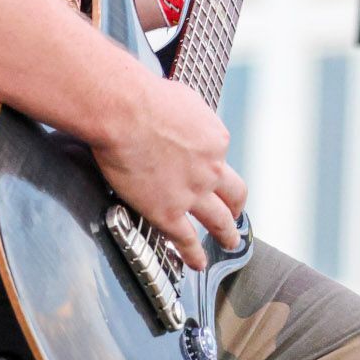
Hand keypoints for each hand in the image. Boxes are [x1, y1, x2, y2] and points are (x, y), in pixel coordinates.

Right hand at [91, 72, 247, 271]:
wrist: (124, 111)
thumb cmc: (143, 96)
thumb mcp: (181, 98)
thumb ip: (188, 117)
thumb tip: (182, 118)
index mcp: (215, 139)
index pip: (218, 156)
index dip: (210, 163)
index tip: (203, 168)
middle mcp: (211, 168)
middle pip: (234, 193)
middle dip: (235, 206)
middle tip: (234, 214)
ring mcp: (193, 194)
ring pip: (219, 221)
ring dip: (226, 234)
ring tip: (228, 242)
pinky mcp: (169, 213)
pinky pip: (187, 240)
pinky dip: (194, 255)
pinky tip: (197, 263)